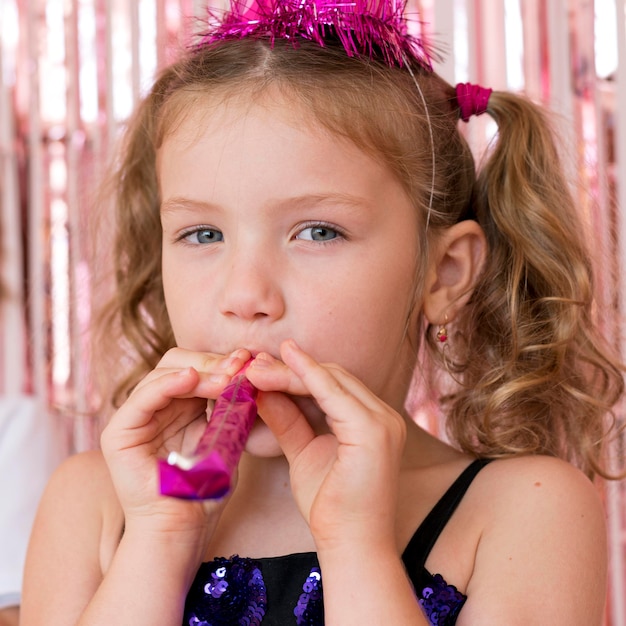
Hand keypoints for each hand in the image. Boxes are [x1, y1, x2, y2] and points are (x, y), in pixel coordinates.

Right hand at [100, 348, 250, 534]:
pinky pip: (142, 398)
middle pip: (178, 363)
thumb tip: (251, 372)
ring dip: (198, 372)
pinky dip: (167, 384)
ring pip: (162, 374)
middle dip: (211, 362)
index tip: (248, 360)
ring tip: (226, 378)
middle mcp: (155, 407)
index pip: (196, 368)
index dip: (220, 361)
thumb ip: (232, 408)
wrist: (182, 528)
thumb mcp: (227, 439)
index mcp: (180, 406)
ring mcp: (135, 418)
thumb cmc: (206, 489)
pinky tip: (190, 379)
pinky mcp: (119, 434)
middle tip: (239, 366)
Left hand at [246, 340, 405, 551]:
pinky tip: (277, 370)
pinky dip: (304, 378)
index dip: (298, 372)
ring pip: (331, 380)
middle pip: (333, 377)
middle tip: (253, 363)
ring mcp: (382, 421)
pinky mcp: (373, 430)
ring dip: (290, 372)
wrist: (351, 546)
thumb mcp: (303, 453)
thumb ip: (288, 421)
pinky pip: (333, 394)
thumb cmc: (330, 507)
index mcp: (373, 420)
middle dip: (290, 368)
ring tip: (255, 368)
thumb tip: (262, 391)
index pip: (333, 384)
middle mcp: (384, 415)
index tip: (263, 364)